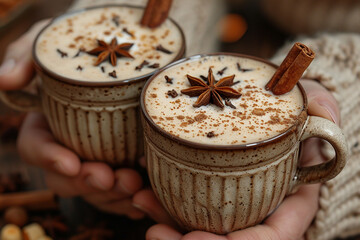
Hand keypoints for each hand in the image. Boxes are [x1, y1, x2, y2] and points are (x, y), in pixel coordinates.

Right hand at [0, 21, 144, 218]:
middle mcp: (69, 146)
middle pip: (68, 178)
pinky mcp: (121, 165)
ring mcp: (95, 159)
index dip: (49, 158)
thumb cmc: (82, 50)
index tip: (71, 163)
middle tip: (109, 177)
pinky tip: (147, 198)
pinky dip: (133, 199)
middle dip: (87, 183)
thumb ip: (25, 57)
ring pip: (97, 190)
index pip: (36, 147)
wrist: (123, 54)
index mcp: (46, 123)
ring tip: (135, 185)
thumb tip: (5, 81)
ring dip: (114, 194)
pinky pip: (122, 192)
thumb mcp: (51, 42)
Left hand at [132, 79, 339, 239]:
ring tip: (140, 202)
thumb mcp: (310, 106)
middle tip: (157, 234)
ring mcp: (228, 200)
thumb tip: (324, 119)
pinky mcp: (204, 185)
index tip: (198, 238)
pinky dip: (158, 202)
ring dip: (165, 223)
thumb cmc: (292, 113)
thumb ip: (323, 110)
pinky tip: (138, 189)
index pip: (267, 238)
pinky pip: (181, 203)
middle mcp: (256, 209)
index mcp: (288, 204)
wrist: (268, 109)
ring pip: (197, 226)